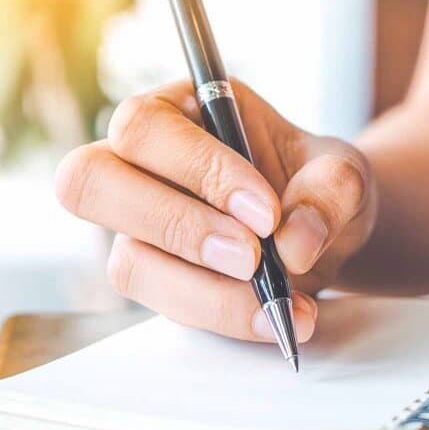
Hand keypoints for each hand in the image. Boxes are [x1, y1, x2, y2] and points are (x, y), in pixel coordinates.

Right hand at [55, 79, 376, 343]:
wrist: (320, 235)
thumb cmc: (312, 184)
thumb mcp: (340, 171)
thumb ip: (330, 191)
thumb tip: (293, 244)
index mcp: (174, 111)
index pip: (144, 128)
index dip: (196, 169)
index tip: (265, 212)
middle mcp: (135, 165)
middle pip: (87, 182)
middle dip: (174, 226)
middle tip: (251, 258)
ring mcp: (133, 228)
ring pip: (126, 262)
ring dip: (205, 290)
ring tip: (282, 302)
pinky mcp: (151, 278)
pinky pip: (163, 305)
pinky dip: (223, 317)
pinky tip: (277, 319)